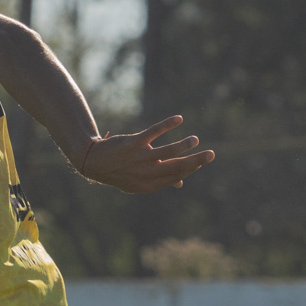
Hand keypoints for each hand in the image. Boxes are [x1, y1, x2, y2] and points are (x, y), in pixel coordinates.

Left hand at [76, 115, 213, 193]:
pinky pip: (153, 133)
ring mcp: (139, 158)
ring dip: (184, 145)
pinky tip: (179, 119)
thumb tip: (180, 182)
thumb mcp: (137, 182)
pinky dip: (167, 125)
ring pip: (168, 152)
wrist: (93, 162)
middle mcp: (145, 174)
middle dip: (196, 161)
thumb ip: (159, 181)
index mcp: (148, 185)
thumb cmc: (119, 172)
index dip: (191, 169)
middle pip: (176, 167)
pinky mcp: (132, 143)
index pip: (175, 176)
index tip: (203, 160)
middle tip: (211, 154)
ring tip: (195, 139)